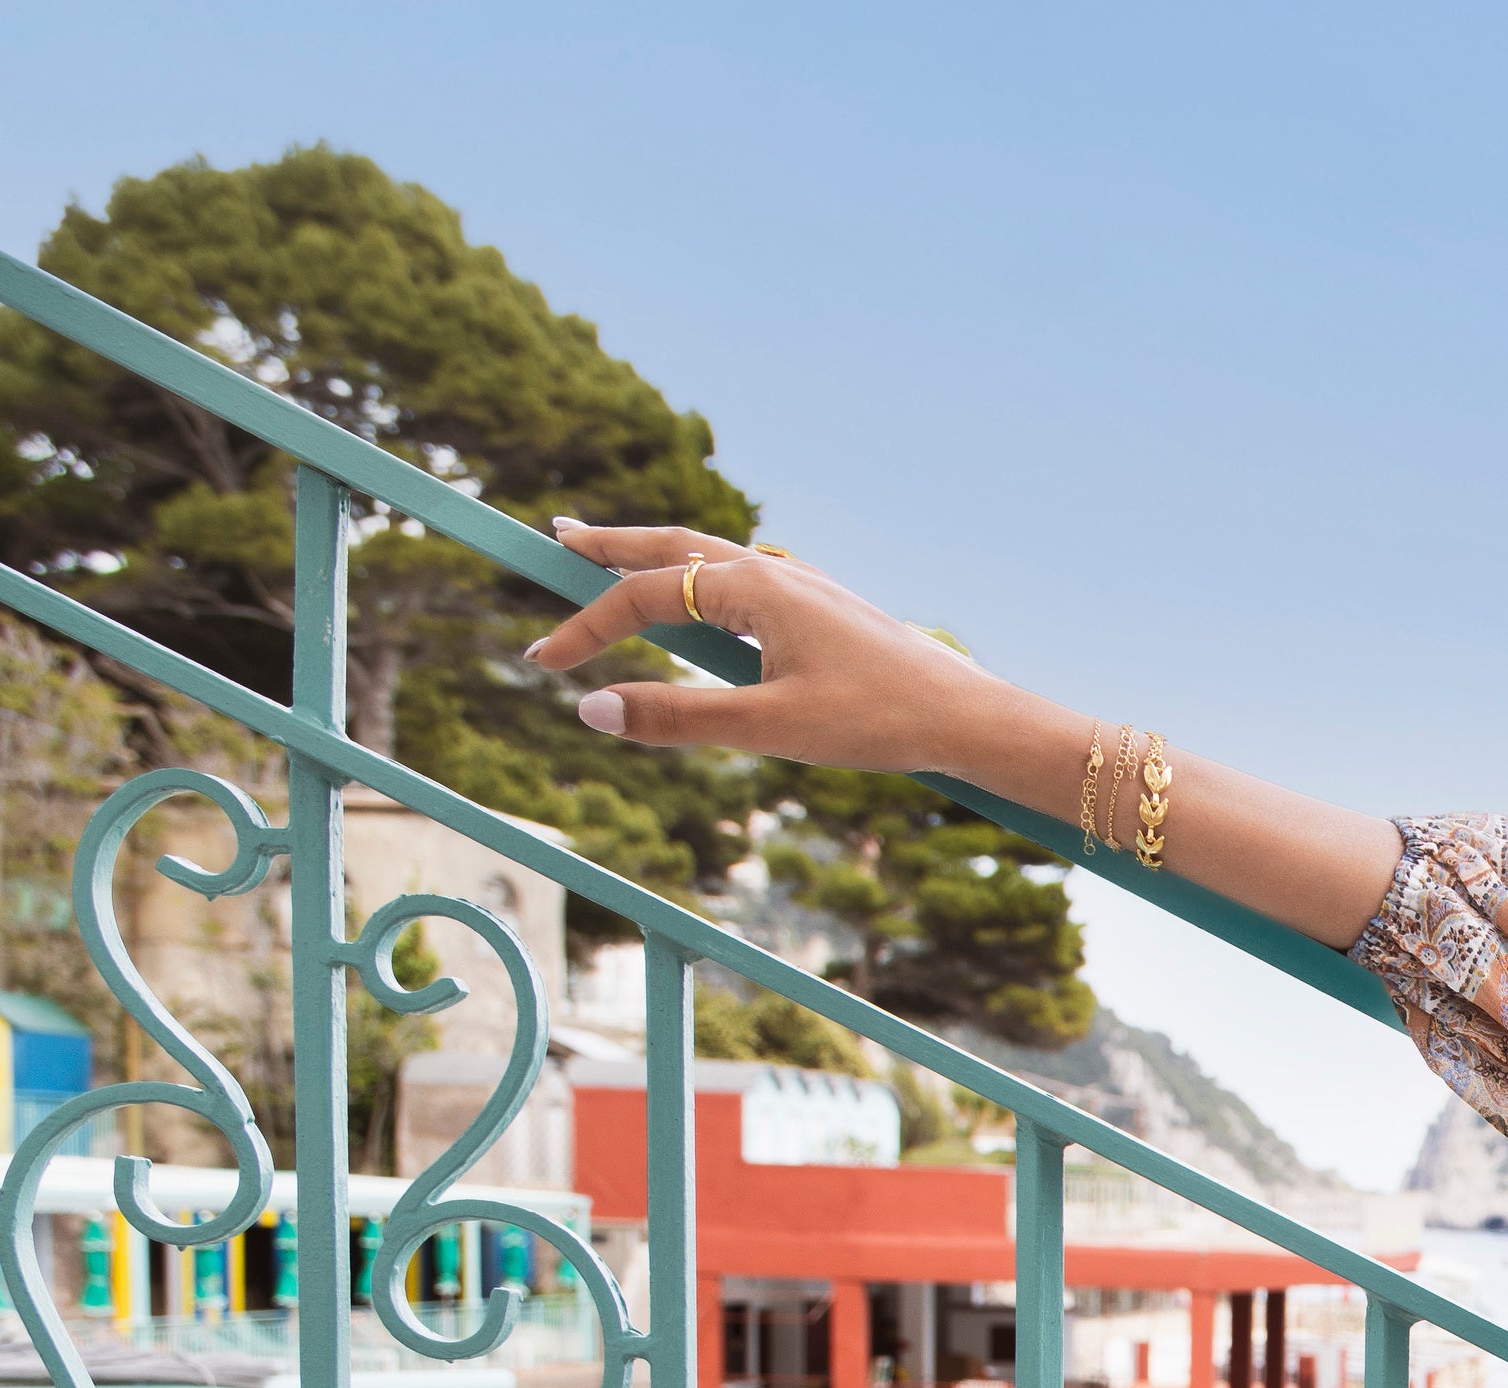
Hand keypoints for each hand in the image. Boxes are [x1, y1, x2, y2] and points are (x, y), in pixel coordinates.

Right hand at [519, 522, 1071, 782]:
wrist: (966, 718)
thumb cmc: (877, 720)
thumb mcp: (768, 727)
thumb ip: (677, 718)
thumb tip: (592, 711)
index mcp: (754, 588)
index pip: (643, 597)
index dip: (586, 628)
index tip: (542, 662)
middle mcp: (774, 573)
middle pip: (671, 546)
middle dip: (611, 545)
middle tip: (556, 539)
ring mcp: (801, 587)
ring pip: (709, 559)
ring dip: (656, 556)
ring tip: (613, 554)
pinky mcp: (822, 610)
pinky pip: (742, 581)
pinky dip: (701, 579)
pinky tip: (702, 598)